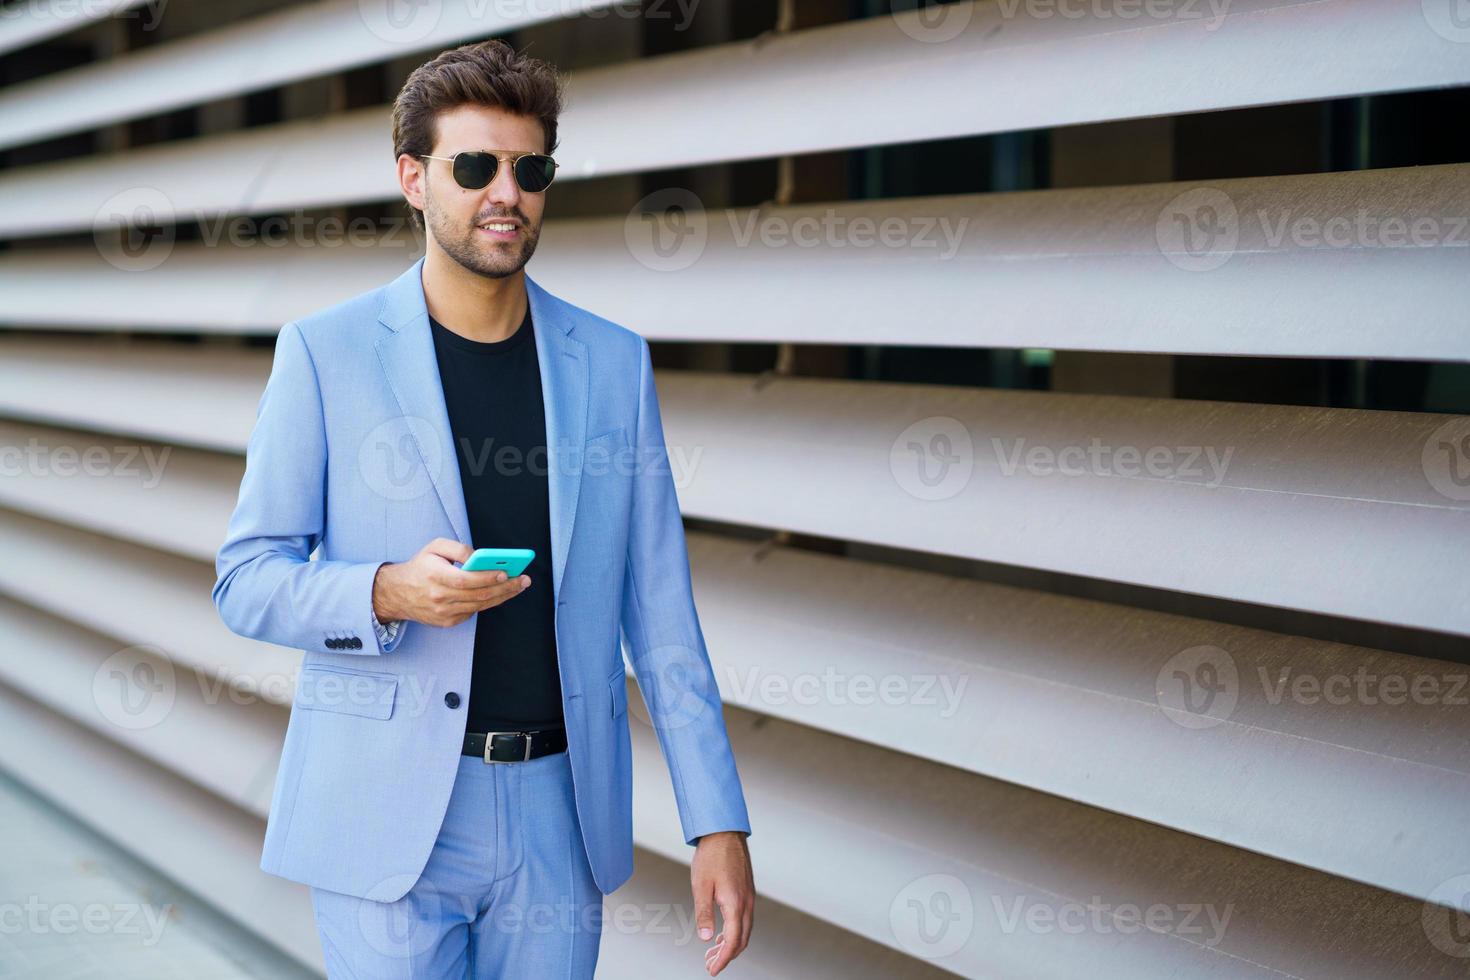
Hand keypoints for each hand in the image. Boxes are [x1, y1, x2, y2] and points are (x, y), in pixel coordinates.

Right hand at [372, 538, 529, 627]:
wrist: (398, 593)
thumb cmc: (420, 567)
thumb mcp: (434, 547)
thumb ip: (458, 548)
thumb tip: (479, 556)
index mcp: (435, 576)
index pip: (465, 580)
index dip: (487, 578)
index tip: (506, 573)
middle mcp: (439, 597)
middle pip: (478, 595)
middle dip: (505, 588)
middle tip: (524, 580)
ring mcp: (443, 613)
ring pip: (480, 606)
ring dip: (502, 596)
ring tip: (519, 586)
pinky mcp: (447, 622)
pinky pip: (473, 611)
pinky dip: (488, 602)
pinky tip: (501, 593)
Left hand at [691, 831, 753, 975]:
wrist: (724, 832)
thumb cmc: (711, 856)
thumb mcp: (701, 885)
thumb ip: (704, 913)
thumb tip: (707, 938)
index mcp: (736, 904)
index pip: (733, 942)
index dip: (723, 959)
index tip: (712, 970)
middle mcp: (747, 903)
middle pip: (742, 940)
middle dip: (727, 955)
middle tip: (710, 964)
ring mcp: (749, 896)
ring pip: (745, 930)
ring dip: (731, 944)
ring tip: (713, 951)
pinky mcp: (747, 890)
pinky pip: (745, 918)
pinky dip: (735, 931)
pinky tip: (721, 931)